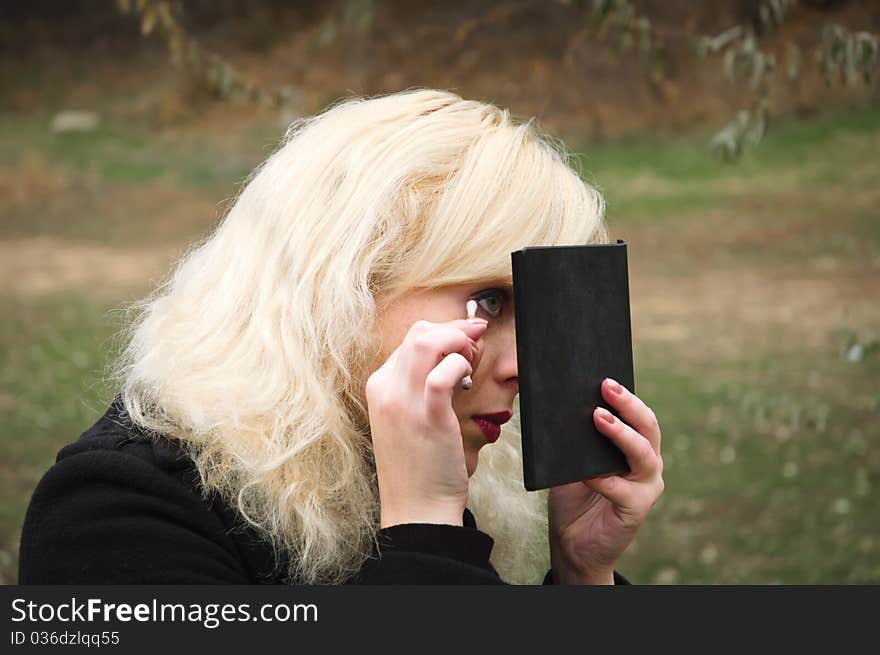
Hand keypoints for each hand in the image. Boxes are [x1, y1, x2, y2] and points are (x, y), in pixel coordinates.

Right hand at [366, 318, 485, 527]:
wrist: (416, 507)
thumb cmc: (419, 463)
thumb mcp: (409, 417)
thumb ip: (422, 385)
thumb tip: (453, 355)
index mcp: (379, 386)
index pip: (410, 339)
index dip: (444, 333)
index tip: (466, 341)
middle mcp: (387, 389)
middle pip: (419, 333)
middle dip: (454, 330)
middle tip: (475, 344)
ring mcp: (403, 404)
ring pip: (426, 343)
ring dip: (457, 342)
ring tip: (470, 361)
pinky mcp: (428, 419)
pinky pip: (442, 374)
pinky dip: (459, 366)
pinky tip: (466, 382)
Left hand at [547, 378, 663, 583]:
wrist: (573, 543)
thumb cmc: (573, 496)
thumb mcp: (571, 460)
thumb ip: (574, 438)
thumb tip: (561, 403)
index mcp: (634, 445)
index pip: (636, 413)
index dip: (624, 393)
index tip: (604, 373)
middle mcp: (647, 462)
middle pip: (647, 426)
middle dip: (628, 404)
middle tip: (605, 385)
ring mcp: (645, 487)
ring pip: (643, 453)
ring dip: (621, 434)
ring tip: (599, 417)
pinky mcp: (636, 510)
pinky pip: (623, 490)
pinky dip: (604, 479)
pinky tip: (587, 471)